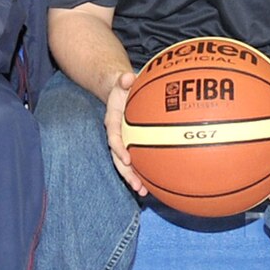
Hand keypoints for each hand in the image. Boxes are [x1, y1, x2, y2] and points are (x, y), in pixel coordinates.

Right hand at [102, 70, 150, 195]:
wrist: (120, 91)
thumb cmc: (124, 86)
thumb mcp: (122, 80)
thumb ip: (123, 79)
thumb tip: (127, 77)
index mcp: (113, 122)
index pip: (113, 138)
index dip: (119, 149)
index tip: (127, 159)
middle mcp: (117, 135)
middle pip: (119, 158)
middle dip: (127, 174)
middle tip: (138, 186)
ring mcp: (124, 142)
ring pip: (127, 164)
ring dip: (134, 178)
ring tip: (145, 192)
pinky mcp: (133, 144)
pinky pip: (138, 159)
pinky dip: (145, 170)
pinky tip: (156, 182)